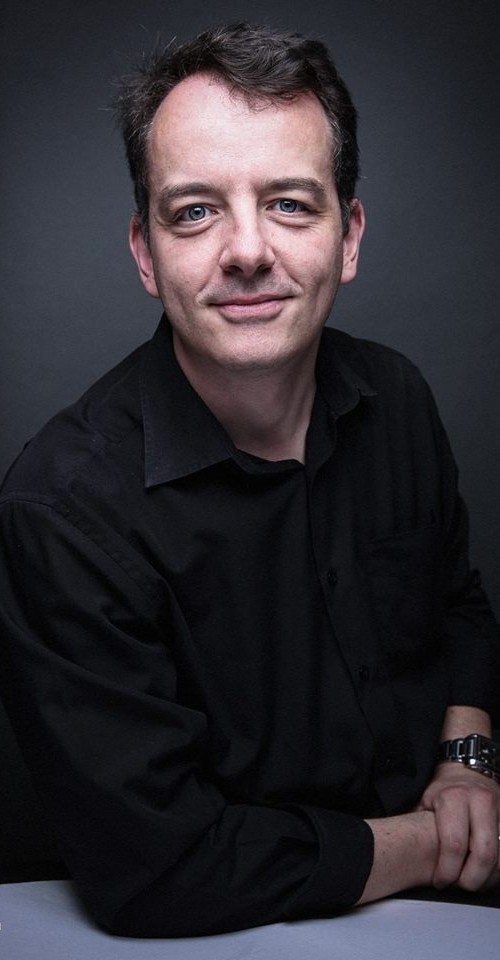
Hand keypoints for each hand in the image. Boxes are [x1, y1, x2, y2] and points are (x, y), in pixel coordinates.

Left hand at [418, 763, 499, 890]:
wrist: (469, 771)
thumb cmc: (444, 791)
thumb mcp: (426, 802)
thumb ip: (421, 828)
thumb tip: (406, 856)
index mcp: (455, 798)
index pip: (455, 845)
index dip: (447, 870)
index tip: (440, 881)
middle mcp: (480, 801)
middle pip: (484, 854)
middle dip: (471, 879)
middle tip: (459, 886)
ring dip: (488, 878)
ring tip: (473, 882)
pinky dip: (498, 868)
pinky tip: (486, 874)